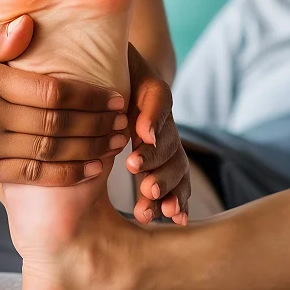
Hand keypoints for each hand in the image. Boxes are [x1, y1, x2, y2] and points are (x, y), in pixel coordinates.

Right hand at [0, 15, 128, 184]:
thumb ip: (3, 38)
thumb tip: (27, 22)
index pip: (51, 91)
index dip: (89, 97)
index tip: (116, 98)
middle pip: (55, 123)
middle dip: (96, 124)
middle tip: (123, 122)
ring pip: (50, 150)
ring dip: (90, 148)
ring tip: (117, 142)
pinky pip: (36, 175)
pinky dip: (69, 173)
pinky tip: (95, 167)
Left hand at [125, 45, 190, 225]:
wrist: (123, 79)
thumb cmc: (110, 76)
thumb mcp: (111, 71)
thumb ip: (115, 85)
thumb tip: (140, 130)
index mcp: (151, 90)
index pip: (159, 101)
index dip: (153, 120)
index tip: (141, 136)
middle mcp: (162, 118)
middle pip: (170, 143)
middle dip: (157, 166)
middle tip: (143, 184)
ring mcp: (165, 142)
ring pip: (177, 165)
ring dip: (166, 189)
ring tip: (147, 209)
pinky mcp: (163, 161)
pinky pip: (177, 180)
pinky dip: (179, 199)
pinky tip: (176, 218)